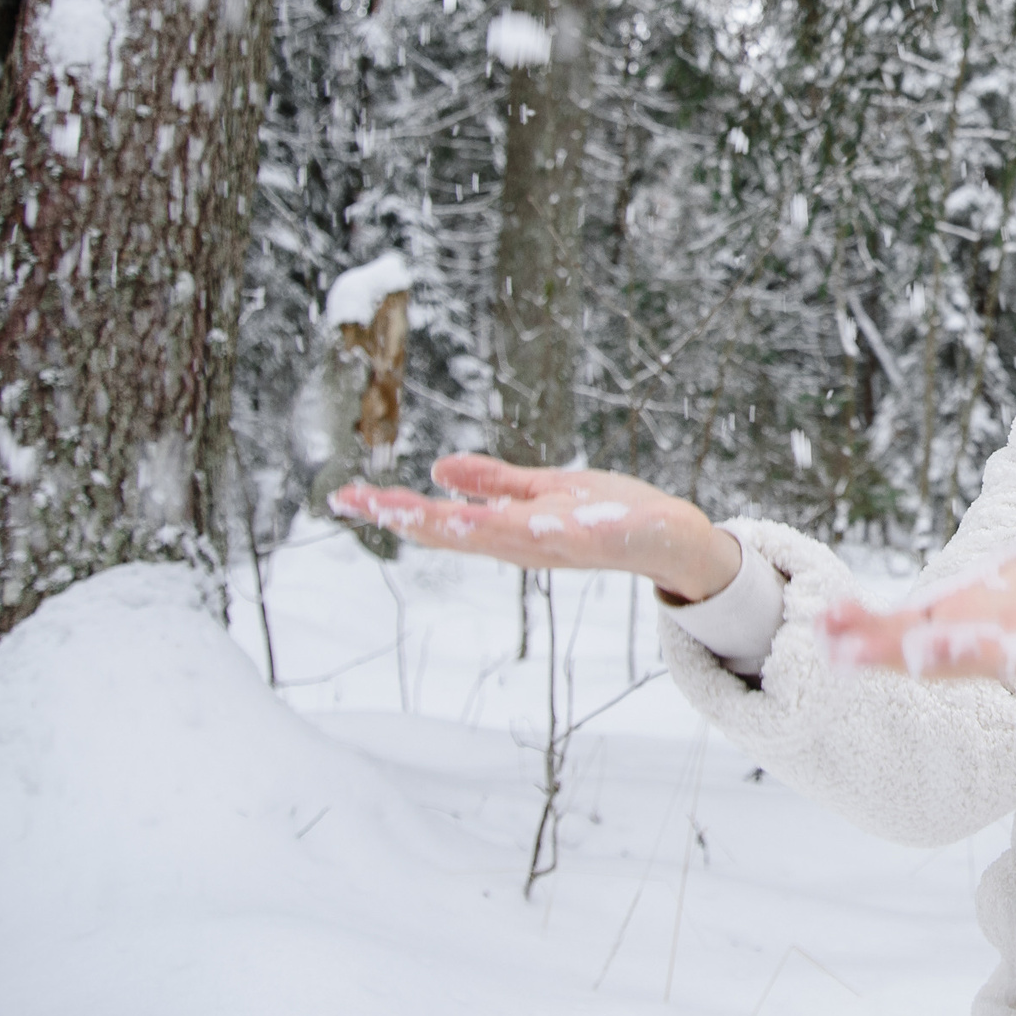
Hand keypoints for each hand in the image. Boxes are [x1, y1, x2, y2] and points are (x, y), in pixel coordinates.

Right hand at [329, 454, 741, 603]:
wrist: (671, 540)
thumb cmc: (609, 516)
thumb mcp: (543, 492)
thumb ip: (493, 484)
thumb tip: (437, 471)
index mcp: (508, 531)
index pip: (441, 522)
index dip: (392, 511)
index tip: (344, 497)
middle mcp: (524, 543)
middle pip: (454, 533)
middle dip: (404, 518)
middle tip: (353, 501)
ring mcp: (558, 543)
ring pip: (496, 536)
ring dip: (451, 524)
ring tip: (406, 509)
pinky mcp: (596, 537)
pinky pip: (556, 532)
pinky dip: (528, 524)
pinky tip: (493, 511)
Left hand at [820, 532, 1015, 681]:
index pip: (999, 649)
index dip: (959, 650)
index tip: (918, 653)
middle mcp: (1000, 643)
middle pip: (943, 653)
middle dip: (893, 651)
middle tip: (843, 651)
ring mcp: (976, 630)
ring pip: (917, 641)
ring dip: (870, 641)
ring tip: (825, 633)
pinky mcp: (960, 612)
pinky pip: (910, 620)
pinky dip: (872, 623)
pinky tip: (832, 622)